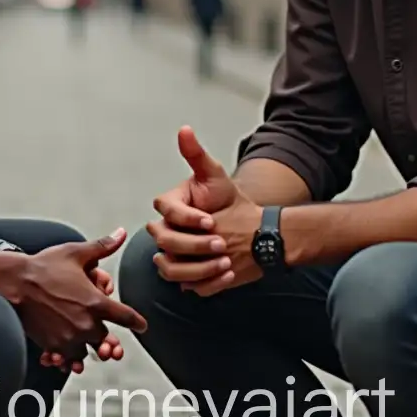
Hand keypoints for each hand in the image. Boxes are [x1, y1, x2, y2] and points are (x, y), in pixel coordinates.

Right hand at [13, 228, 146, 365]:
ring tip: (83, 338)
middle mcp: (85, 325)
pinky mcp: (52, 345)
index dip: (137, 322)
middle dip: (107, 336)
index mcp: (96, 303)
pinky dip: (69, 357)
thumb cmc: (46, 265)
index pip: (126, 318)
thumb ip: (103, 246)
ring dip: (87, 346)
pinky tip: (67, 351)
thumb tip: (121, 233)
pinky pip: (67, 359)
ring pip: (87, 351)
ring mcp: (68, 338)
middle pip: (106, 339)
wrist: (15, 282)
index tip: (142, 325)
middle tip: (108, 336)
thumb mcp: (76, 252)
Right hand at [147, 126, 260, 295]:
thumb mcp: (215, 176)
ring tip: (226, 261)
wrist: (251, 230)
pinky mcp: (191, 277)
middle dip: (194, 245)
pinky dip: (211, 283)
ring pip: (171, 271)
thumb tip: (185, 129)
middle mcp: (168, 234)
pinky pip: (190, 287)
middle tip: (222, 243)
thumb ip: (197, 155)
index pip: (165, 214)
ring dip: (200, 269)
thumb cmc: (229, 201)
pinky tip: (229, 273)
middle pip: (165, 244)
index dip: (186, 219)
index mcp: (171, 209)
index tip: (210, 220)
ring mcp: (177, 258)